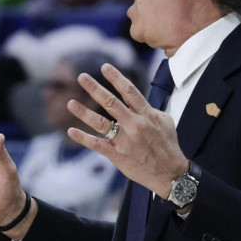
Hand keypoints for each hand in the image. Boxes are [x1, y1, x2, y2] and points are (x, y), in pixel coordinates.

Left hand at [66, 64, 187, 198]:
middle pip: (111, 103)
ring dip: (84, 112)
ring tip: (70, 103)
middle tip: (81, 77)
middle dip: (95, 88)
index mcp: (147, 115)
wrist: (170, 174)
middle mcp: (134, 125)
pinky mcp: (118, 155)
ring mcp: (125, 140)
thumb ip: (151, 110)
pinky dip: (83, 138)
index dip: (116, 77)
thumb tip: (139, 102)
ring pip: (101, 123)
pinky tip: (71, 130)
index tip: (104, 67)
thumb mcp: (166, 122)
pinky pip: (97, 145)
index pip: (129, 91)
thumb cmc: (168, 146)